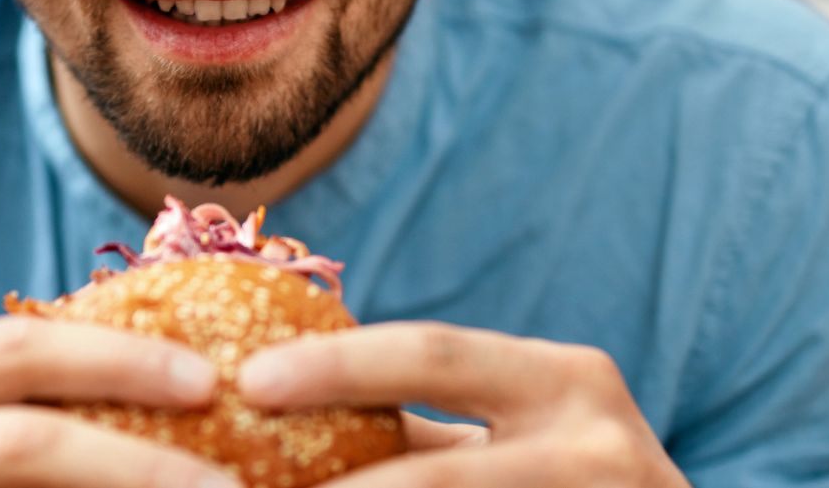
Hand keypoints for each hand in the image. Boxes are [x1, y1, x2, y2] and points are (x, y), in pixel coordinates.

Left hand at [236, 322, 689, 486]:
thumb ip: (423, 421)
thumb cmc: (571, 478)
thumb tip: (281, 398)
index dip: (337, 366)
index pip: (434, 354)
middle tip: (228, 483)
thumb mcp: (522, 430)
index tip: (249, 380)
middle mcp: (600, 448)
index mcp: (567, 381)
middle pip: (437, 477)